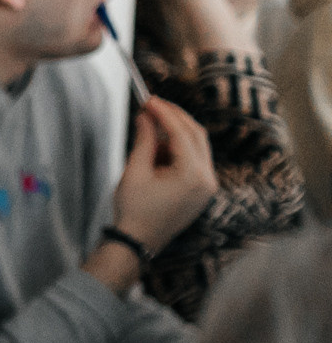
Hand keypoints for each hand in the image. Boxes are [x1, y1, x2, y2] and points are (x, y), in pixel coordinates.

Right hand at [110, 97, 217, 250]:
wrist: (137, 243)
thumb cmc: (134, 211)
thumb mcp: (134, 172)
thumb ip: (144, 140)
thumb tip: (146, 117)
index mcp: (192, 175)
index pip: (182, 132)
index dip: (164, 113)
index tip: (149, 100)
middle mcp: (207, 178)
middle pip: (196, 135)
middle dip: (174, 118)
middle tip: (152, 106)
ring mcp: (208, 185)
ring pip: (197, 146)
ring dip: (175, 134)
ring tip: (148, 134)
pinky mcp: (203, 190)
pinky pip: (195, 160)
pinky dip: (178, 150)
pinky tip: (157, 151)